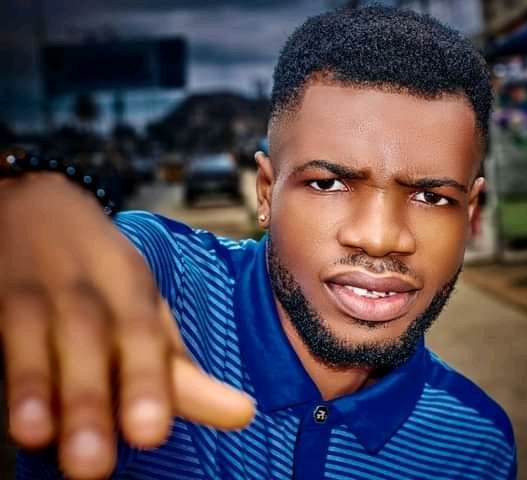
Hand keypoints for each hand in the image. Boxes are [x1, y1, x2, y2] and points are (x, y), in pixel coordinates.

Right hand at [0, 174, 254, 478]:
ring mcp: (32, 293)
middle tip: (95, 465)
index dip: (147, 382)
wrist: (36, 203)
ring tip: (36, 436)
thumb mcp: (145, 312)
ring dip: (35, 387)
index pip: (143, 336)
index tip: (152, 433)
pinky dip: (3, 369)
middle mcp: (85, 293)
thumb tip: (241, 415)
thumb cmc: (103, 277)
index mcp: (131, 292)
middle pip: (89, 340)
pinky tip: (3, 408)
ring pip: (32, 337)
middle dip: (92, 399)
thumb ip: (179, 369)